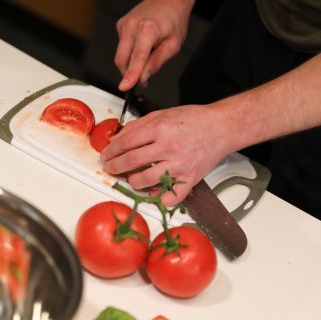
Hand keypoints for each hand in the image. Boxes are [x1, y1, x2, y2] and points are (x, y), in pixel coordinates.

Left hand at [100, 104, 230, 204]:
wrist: (221, 128)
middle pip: (131, 161)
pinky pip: (171, 196)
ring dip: (132, 181)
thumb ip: (138, 126)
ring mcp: (180, 165)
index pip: (126, 142)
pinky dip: (159, 198)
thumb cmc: (193, 120)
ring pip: (146, 180)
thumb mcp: (162, 114)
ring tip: (130, 178)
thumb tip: (118, 139)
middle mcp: (169, 147)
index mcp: (160, 128)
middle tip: (109, 168)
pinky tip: (152, 193)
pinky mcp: (189, 179)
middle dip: (115, 167)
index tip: (105, 155)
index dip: (111, 151)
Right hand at [115, 0, 193, 90]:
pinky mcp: (120, 26)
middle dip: (130, 73)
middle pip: (122, 60)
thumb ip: (157, 62)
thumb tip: (143, 77)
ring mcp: (124, 25)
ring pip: (120, 55)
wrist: (168, 0)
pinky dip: (129, 53)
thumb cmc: (173, 19)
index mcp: (147, 30)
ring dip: (130, 63)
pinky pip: (121, 47)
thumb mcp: (174, 44)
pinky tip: (141, 46)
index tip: (125, 87)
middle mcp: (132, 26)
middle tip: (143, 78)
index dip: (130, 75)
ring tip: (147, 55)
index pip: (136, 59)